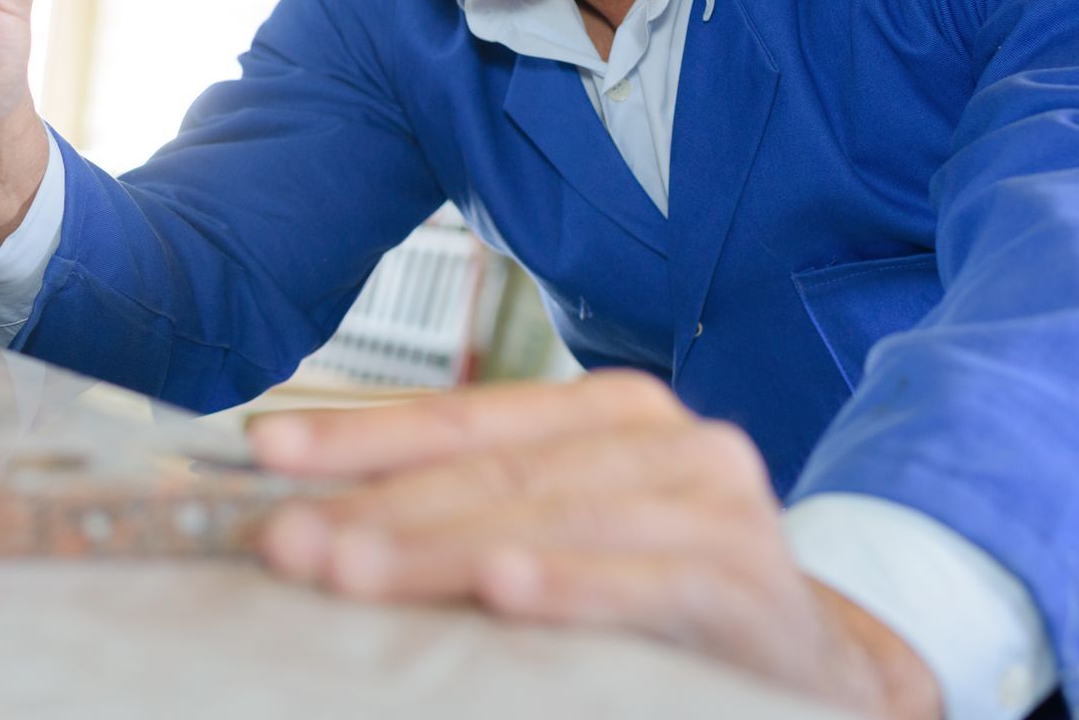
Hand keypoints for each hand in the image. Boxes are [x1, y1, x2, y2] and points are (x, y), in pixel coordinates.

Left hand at [250, 372, 940, 719]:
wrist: (813, 668)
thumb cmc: (655, 594)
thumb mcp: (562, 535)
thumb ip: (466, 515)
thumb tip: (314, 519)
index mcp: (605, 411)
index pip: (464, 418)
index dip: (360, 434)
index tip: (265, 453)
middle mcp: (664, 436)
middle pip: (497, 469)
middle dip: (379, 505)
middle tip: (288, 540)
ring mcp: (713, 502)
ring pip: (554, 518)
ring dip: (444, 548)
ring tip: (352, 568)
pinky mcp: (747, 581)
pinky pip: (646, 581)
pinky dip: (570, 586)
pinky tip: (501, 589)